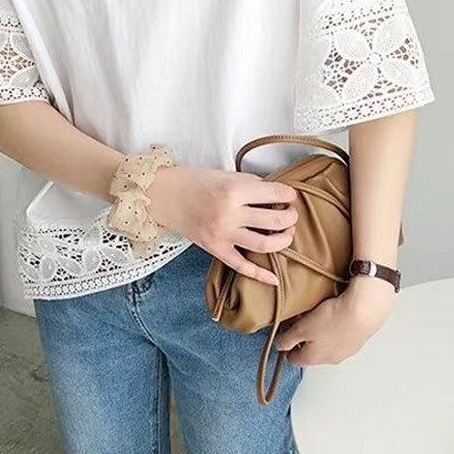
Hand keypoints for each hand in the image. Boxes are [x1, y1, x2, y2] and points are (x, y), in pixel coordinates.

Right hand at [147, 164, 297, 285]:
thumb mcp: (226, 174)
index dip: (289, 195)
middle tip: (291, 214)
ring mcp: (223, 234)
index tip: (290, 196)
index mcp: (235, 190)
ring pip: (265, 244)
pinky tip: (275, 279)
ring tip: (286, 233)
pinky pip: (242, 266)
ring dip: (283, 240)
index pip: (276, 194)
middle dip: (291, 218)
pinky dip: (260, 275)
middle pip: (275, 221)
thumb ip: (251, 185)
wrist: (163, 194)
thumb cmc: (194, 181)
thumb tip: (275, 196)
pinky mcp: (215, 249)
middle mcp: (231, 214)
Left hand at [275, 276, 395, 365]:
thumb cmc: (333, 320)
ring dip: (321, 333)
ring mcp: (346, 351)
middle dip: (304, 338)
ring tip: (320, 314)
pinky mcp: (357, 340)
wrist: (364, 310)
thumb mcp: (302, 328)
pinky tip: (336, 314)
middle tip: (302, 320)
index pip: (294, 360)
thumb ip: (288, 339)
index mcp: (314, 358)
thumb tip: (280, 346)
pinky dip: (336, 328)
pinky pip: (341, 336)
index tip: (286, 334)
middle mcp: (330, 359)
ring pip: (327, 344)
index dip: (287, 347)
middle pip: (311, 352)